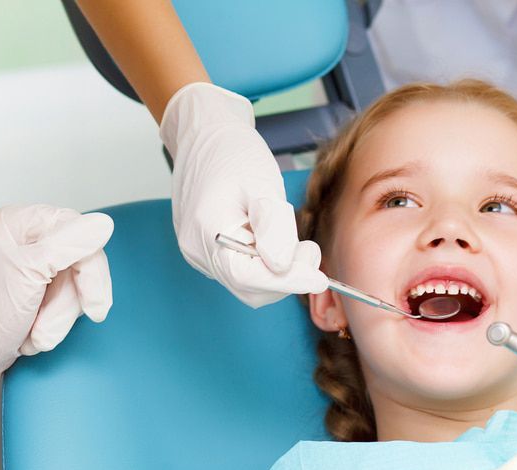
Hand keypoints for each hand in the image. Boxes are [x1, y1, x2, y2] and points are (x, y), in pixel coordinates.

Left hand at [0, 205, 113, 395]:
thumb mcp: (28, 273)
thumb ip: (69, 245)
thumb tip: (102, 225)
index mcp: (22, 224)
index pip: (82, 235)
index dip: (91, 273)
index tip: (93, 305)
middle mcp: (27, 243)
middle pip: (81, 267)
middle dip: (67, 306)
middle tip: (45, 327)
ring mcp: (31, 271)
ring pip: (75, 291)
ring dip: (57, 322)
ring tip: (32, 335)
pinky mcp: (34, 296)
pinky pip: (65, 308)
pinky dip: (52, 327)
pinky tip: (31, 335)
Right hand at [159, 82, 327, 307]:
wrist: (204, 134)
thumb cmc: (232, 152)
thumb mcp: (263, 185)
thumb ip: (274, 228)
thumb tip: (284, 267)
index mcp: (206, 233)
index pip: (249, 278)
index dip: (288, 282)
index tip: (319, 279)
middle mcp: (197, 250)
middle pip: (250, 288)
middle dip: (286, 277)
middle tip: (308, 249)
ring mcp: (199, 253)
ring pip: (248, 283)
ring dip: (278, 271)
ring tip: (290, 237)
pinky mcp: (208, 251)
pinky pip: (243, 270)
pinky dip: (266, 263)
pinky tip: (273, 238)